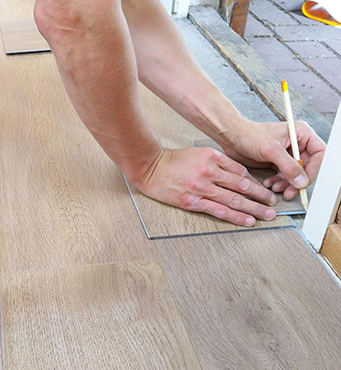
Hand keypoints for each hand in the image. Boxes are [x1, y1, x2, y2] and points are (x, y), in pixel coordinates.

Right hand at [134, 147, 277, 225]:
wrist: (151, 168)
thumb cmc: (173, 161)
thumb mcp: (199, 153)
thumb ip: (218, 162)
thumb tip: (239, 175)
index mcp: (212, 158)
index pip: (240, 171)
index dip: (256, 182)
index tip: (264, 189)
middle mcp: (209, 172)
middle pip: (242, 186)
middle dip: (261, 196)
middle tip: (273, 203)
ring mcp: (201, 188)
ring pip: (234, 199)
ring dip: (254, 208)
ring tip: (266, 214)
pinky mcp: (193, 201)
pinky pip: (219, 210)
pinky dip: (236, 216)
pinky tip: (248, 220)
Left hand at [219, 120, 325, 199]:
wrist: (231, 137)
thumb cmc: (249, 135)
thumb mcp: (272, 150)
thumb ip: (289, 166)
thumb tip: (302, 181)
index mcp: (301, 134)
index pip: (319, 153)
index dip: (314, 169)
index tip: (304, 181)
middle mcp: (297, 144)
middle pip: (308, 167)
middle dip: (298, 181)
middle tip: (290, 191)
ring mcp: (287, 154)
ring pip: (295, 174)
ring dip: (287, 184)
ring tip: (276, 188)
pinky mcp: (277, 162)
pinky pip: (284, 176)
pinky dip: (279, 182)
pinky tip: (270, 184)